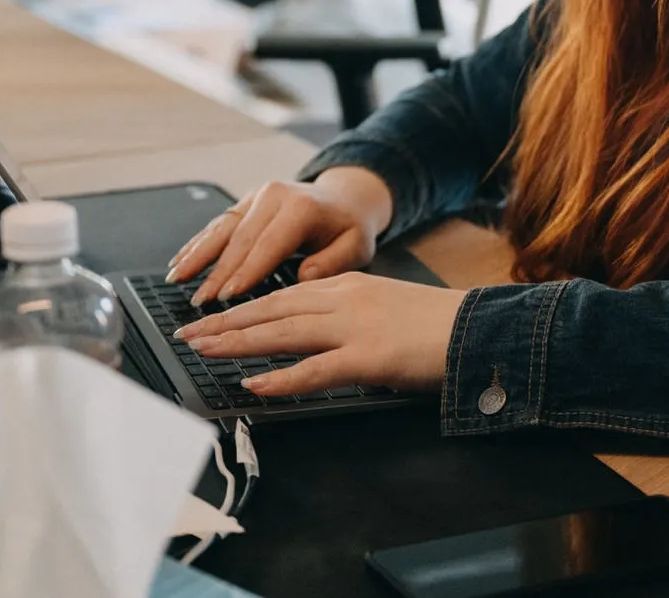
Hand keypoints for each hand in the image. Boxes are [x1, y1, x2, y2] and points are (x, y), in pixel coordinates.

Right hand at [167, 169, 394, 302]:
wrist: (344, 198)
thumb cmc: (349, 228)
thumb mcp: (356, 247)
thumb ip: (334, 262)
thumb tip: (306, 276)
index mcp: (301, 207)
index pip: (269, 244)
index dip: (246, 272)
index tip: (227, 297)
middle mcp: (275, 196)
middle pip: (240, 239)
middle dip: (216, 273)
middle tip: (199, 303)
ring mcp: (257, 196)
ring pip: (222, 229)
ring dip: (197, 255)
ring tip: (177, 279)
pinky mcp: (246, 202)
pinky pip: (218, 224)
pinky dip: (197, 243)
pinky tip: (181, 260)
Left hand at [177, 272, 466, 394]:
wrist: (480, 328)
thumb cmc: (435, 326)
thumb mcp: (382, 310)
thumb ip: (346, 319)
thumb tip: (312, 342)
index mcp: (347, 285)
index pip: (281, 294)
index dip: (241, 307)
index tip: (209, 318)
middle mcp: (344, 298)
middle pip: (271, 309)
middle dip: (226, 323)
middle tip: (189, 334)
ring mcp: (355, 326)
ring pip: (283, 332)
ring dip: (238, 343)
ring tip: (204, 352)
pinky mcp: (369, 357)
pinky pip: (315, 369)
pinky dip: (281, 378)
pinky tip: (254, 385)